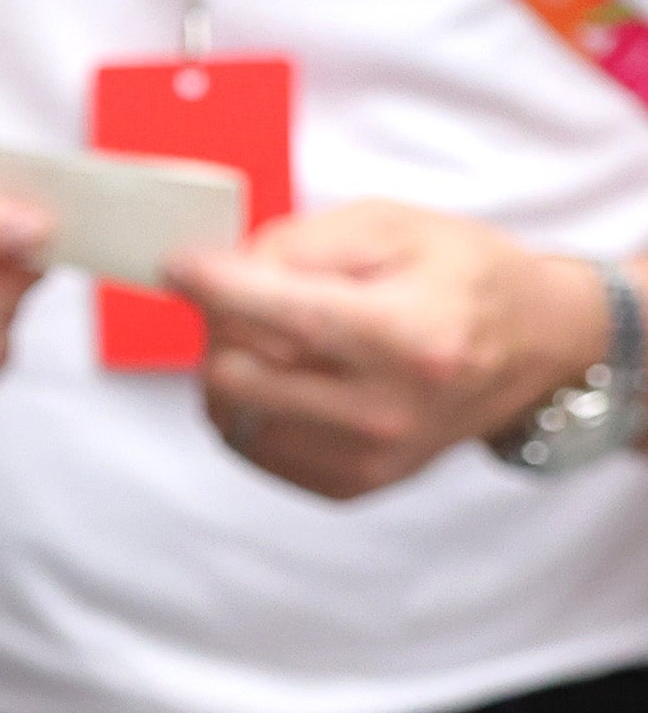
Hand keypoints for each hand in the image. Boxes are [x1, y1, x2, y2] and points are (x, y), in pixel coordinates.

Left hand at [168, 203, 609, 500]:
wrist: (533, 348)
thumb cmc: (463, 277)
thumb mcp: (394, 226)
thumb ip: (299, 243)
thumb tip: (213, 272)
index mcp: (410, 337)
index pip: (278, 315)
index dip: (212, 284)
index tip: (179, 265)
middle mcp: (387, 412)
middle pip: (232, 373)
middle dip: (221, 326)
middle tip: (244, 298)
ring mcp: (366, 460)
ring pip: (228, 414)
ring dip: (230, 367)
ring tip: (274, 336)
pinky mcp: (347, 486)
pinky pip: (249, 444)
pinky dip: (249, 404)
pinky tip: (288, 375)